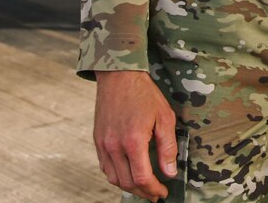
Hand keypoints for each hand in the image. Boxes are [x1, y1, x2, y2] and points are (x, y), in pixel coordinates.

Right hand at [94, 69, 178, 198]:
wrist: (119, 76)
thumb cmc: (144, 94)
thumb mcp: (164, 117)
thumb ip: (168, 147)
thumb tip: (170, 172)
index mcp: (133, 141)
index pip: (142, 178)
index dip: (153, 189)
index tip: (162, 192)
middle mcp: (114, 146)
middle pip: (127, 183)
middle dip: (143, 192)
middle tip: (155, 193)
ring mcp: (103, 144)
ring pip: (114, 178)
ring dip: (129, 186)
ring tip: (143, 186)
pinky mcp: (98, 140)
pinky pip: (105, 167)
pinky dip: (117, 176)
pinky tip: (128, 173)